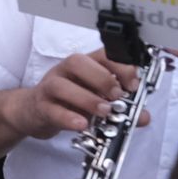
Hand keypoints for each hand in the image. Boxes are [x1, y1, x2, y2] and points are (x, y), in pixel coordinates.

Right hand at [7, 50, 148, 138]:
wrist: (34, 112)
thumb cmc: (69, 102)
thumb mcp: (97, 101)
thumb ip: (122, 108)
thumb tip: (143, 116)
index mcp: (84, 66)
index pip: (101, 54)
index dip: (120, 66)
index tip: (134, 84)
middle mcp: (65, 72)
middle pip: (77, 62)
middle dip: (102, 79)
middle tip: (117, 96)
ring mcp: (50, 88)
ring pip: (61, 85)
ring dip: (86, 98)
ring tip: (104, 111)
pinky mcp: (41, 107)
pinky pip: (52, 109)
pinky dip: (68, 117)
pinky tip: (82, 124)